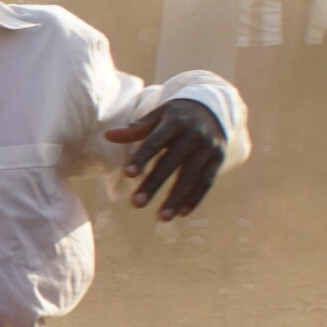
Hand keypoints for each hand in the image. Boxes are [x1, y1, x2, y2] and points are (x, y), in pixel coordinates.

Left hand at [106, 100, 225, 219]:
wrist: (214, 109)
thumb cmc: (175, 117)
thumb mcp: (157, 116)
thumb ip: (136, 129)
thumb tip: (108, 136)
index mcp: (175, 123)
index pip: (155, 142)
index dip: (142, 157)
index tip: (127, 174)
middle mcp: (194, 136)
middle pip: (171, 163)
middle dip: (154, 184)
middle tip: (136, 204)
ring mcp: (209, 148)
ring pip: (191, 176)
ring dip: (176, 198)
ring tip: (161, 218)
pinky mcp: (218, 159)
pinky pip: (207, 181)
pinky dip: (195, 198)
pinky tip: (181, 214)